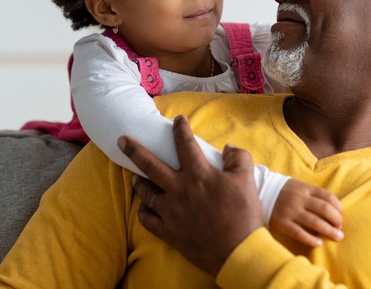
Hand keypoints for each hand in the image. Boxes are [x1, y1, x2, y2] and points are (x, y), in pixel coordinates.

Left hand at [117, 115, 263, 274]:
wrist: (237, 251)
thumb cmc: (243, 214)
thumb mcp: (247, 179)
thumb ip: (238, 157)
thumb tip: (228, 147)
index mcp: (198, 175)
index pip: (185, 144)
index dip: (180, 129)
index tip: (178, 120)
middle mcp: (179, 190)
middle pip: (151, 165)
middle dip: (135, 150)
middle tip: (123, 140)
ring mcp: (171, 212)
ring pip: (146, 192)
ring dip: (139, 182)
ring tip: (135, 176)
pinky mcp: (169, 232)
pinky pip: (148, 220)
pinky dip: (143, 211)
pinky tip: (143, 207)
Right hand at [270, 179, 343, 247]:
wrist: (260, 192)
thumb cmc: (284, 192)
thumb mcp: (299, 187)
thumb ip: (313, 195)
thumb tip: (333, 209)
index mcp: (305, 188)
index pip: (328, 196)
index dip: (338, 207)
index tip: (340, 215)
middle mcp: (299, 199)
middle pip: (325, 209)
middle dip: (336, 220)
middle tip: (340, 228)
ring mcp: (291, 211)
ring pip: (315, 222)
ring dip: (329, 231)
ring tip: (337, 237)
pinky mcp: (282, 223)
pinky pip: (299, 233)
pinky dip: (311, 239)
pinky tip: (319, 243)